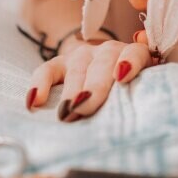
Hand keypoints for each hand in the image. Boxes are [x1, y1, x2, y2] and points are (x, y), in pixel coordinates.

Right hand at [24, 35, 155, 121]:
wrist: (109, 79)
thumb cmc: (130, 95)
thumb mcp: (141, 94)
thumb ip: (143, 99)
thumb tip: (143, 124)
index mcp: (135, 56)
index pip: (135, 53)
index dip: (129, 62)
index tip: (122, 76)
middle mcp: (109, 52)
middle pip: (103, 63)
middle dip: (94, 86)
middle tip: (85, 108)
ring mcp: (83, 56)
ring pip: (77, 67)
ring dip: (70, 90)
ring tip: (66, 113)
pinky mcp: (61, 64)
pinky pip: (48, 69)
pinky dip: (39, 84)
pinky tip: (34, 102)